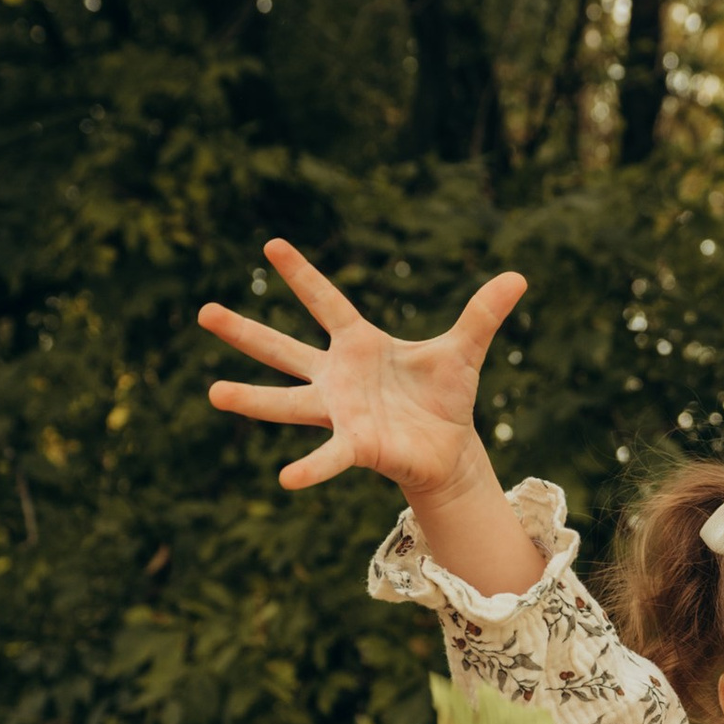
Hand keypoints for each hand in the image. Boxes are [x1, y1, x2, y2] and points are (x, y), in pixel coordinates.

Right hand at [199, 240, 525, 506]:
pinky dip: (311, 469)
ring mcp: (340, 413)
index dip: (302, 275)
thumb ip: (483, 315)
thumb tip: (520, 276)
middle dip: (246, 332)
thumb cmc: (444, 397)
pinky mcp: (356, 447)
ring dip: (251, 400)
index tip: (272, 243)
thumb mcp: (464, 351)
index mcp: (360, 344)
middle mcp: (338, 377)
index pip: (326, 302)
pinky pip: (329, 458)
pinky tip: (286, 480)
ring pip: (287, 404)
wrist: (448, 450)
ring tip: (213, 391)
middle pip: (284, 349)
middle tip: (203, 312)